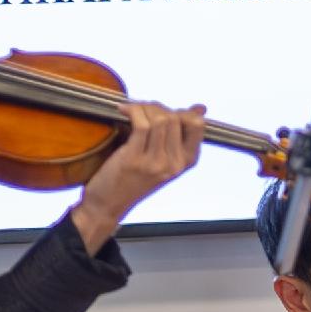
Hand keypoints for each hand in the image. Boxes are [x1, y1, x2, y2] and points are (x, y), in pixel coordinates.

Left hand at [73, 103, 208, 251]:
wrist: (109, 204)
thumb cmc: (134, 179)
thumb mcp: (163, 159)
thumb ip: (179, 134)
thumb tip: (201, 108)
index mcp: (186, 162)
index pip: (197, 125)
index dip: (181, 111)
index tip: (163, 111)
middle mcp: (174, 164)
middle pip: (174, 118)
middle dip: (156, 107)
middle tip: (141, 109)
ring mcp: (155, 163)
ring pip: (159, 119)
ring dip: (143, 107)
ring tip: (131, 110)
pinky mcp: (134, 160)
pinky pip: (140, 124)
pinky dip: (132, 110)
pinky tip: (122, 110)